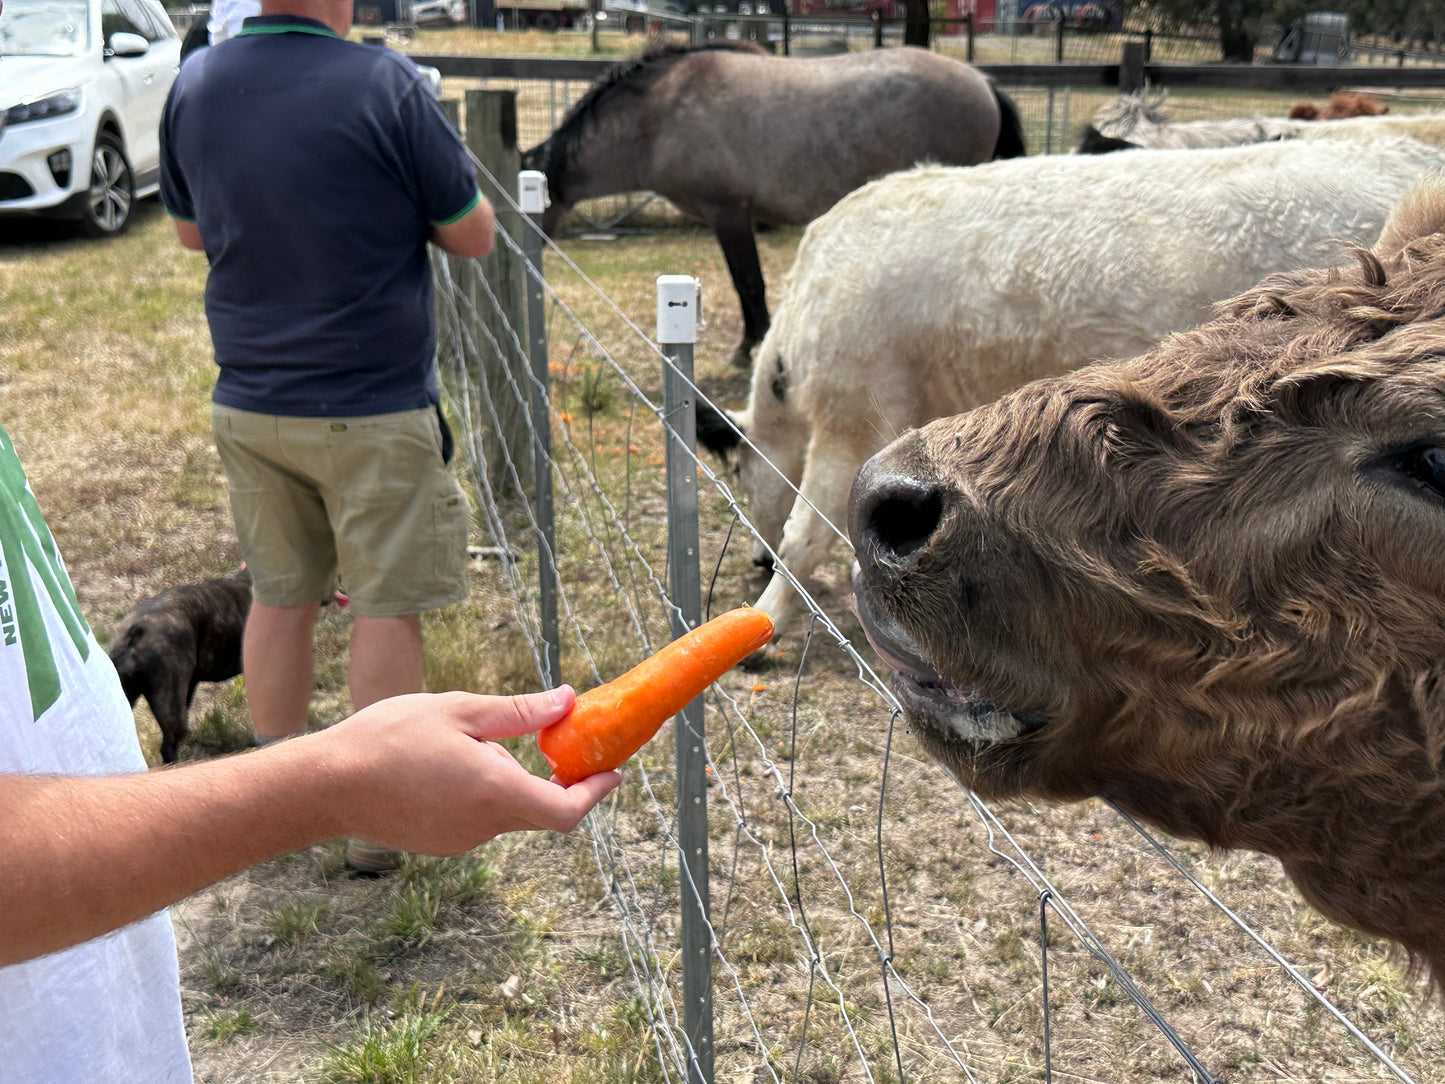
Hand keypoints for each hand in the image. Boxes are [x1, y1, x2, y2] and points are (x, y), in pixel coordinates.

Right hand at [304, 687, 619, 854]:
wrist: (324, 785)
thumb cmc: (388, 739)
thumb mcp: (459, 711)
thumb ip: (518, 712)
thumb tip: (568, 701)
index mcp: (495, 792)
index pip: (566, 811)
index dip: (595, 793)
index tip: (612, 771)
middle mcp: (484, 826)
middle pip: (540, 811)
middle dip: (558, 780)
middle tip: (559, 742)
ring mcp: (460, 840)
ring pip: (507, 812)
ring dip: (513, 782)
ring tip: (484, 741)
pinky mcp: (439, 842)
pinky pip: (478, 818)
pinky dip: (486, 793)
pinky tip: (456, 763)